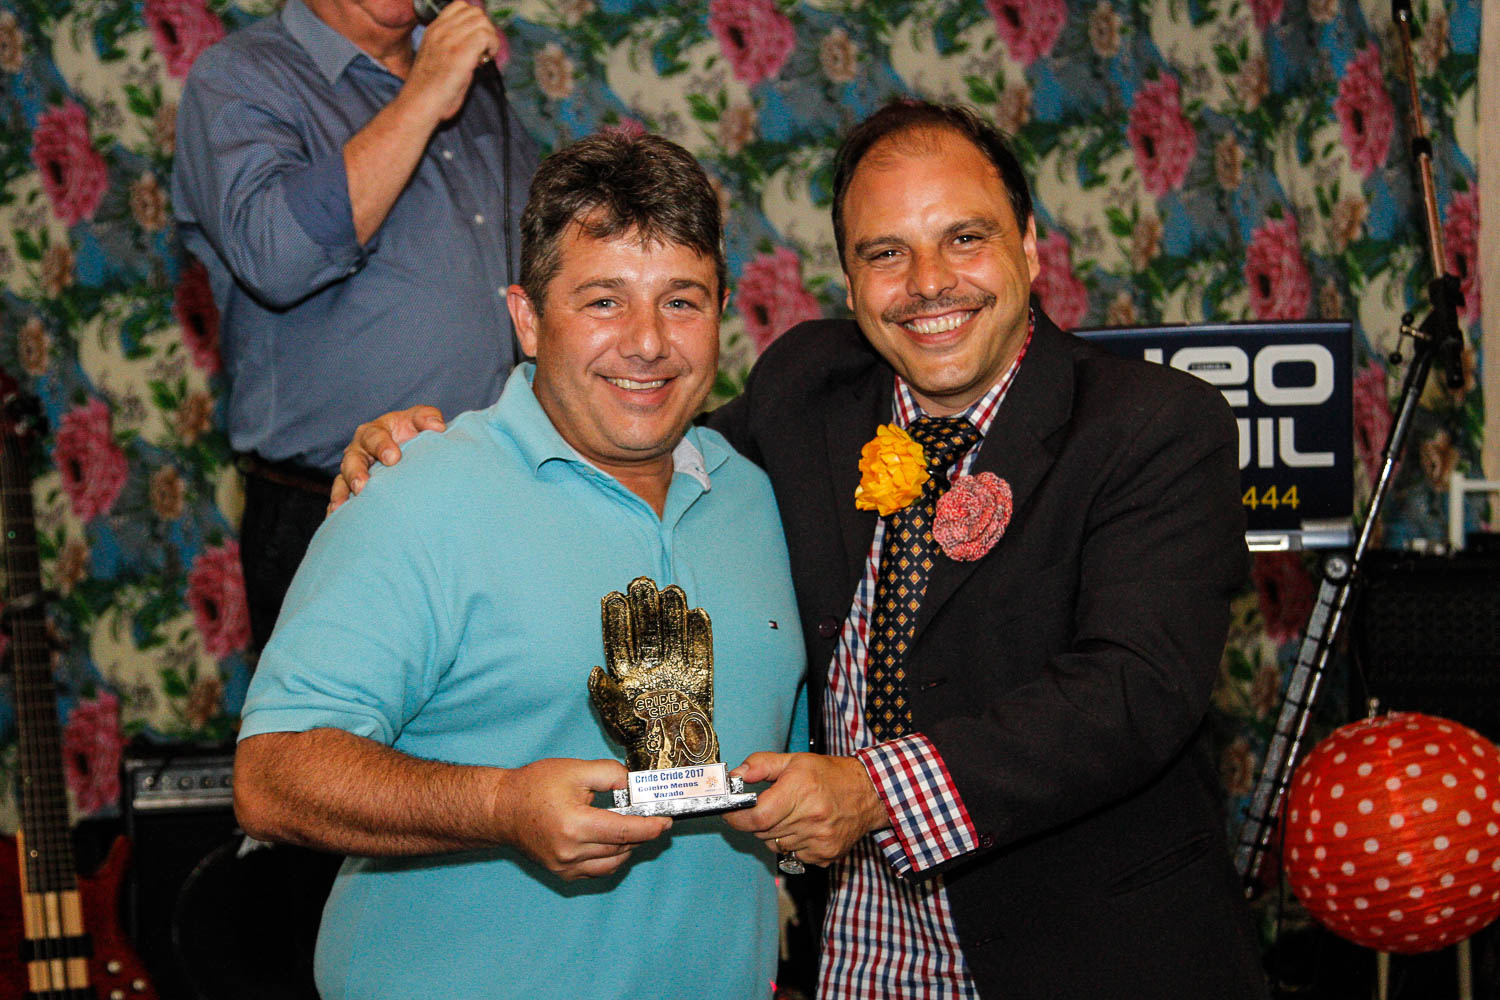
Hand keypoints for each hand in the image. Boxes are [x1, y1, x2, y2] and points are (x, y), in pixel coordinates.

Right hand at [328, 405, 445, 513]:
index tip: (394, 458)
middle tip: (362, 486)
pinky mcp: (353, 488)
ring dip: (343, 493)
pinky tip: (337, 517)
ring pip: (342, 480)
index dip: (382, 446)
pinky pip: (340, 496)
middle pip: (352, 460)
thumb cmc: (413, 432)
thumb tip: (437, 427)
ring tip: (344, 507)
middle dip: (356, 473)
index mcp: (374, 431)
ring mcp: (353, 470)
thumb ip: (427, 418)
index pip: (374, 436)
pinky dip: (337, 506)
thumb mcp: (419, 420)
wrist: (412, 450)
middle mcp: (359, 450)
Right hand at [399, 1, 500, 123]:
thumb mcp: (437, 58)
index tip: (477, 40)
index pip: (460, 6)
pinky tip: (485, 61)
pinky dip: (492, 47)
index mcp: (434, 29)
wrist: (419, 103)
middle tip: (484, 49)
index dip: (475, 20)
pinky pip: (486, 36)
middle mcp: (441, 30)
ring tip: (485, 55)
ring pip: (482, 21)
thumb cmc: (429, 89)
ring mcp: (450, 40)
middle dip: (485, 28)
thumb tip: (478, 45)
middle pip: (475, 12)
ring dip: (490, 37)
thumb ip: (454, 45)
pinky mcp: (460, 53)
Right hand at [492, 757, 670, 879]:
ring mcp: (565, 867)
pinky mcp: (562, 874)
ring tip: (633, 828)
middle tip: (653, 818)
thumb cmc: (535, 786)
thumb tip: (636, 785)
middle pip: (621, 847)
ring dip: (628, 846)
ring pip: (612, 862)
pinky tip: (612, 840)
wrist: (502, 810)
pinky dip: (611, 857)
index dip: (650, 827)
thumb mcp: (575, 770)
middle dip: (641, 833)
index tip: (666, 821)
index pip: (624, 831)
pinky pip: (597, 870)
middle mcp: (571, 852)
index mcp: (575, 825)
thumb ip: (610, 774)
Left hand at [587, 578, 717, 771]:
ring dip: (672, 614)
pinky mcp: (699, 680)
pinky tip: (697, 614)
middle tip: (642, 583)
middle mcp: (653, 669)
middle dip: (645, 608)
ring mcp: (676, 672)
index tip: (614, 597)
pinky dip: (700, 634)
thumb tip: (593, 671)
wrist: (672, 760)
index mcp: (629, 675)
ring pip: (674, 636)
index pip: (621, 641)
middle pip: (649, 632)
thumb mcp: (615, 719)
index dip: (617, 619)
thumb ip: (605, 695)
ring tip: (671, 591)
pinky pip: (700, 653)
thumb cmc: (640, 741)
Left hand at [723, 752, 889, 866]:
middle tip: (768, 806)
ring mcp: (819, 840)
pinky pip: (793, 855)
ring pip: (776, 845)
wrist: (869, 793)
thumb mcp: (794, 760)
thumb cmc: (831, 775)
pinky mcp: (825, 855)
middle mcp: (810, 818)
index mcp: (800, 791)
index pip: (757, 816)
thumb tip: (735, 777)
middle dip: (757, 821)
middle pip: (763, 832)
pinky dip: (792, 843)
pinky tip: (805, 827)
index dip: (737, 817)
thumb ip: (761, 765)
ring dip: (774, 833)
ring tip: (791, 815)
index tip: (730, 812)